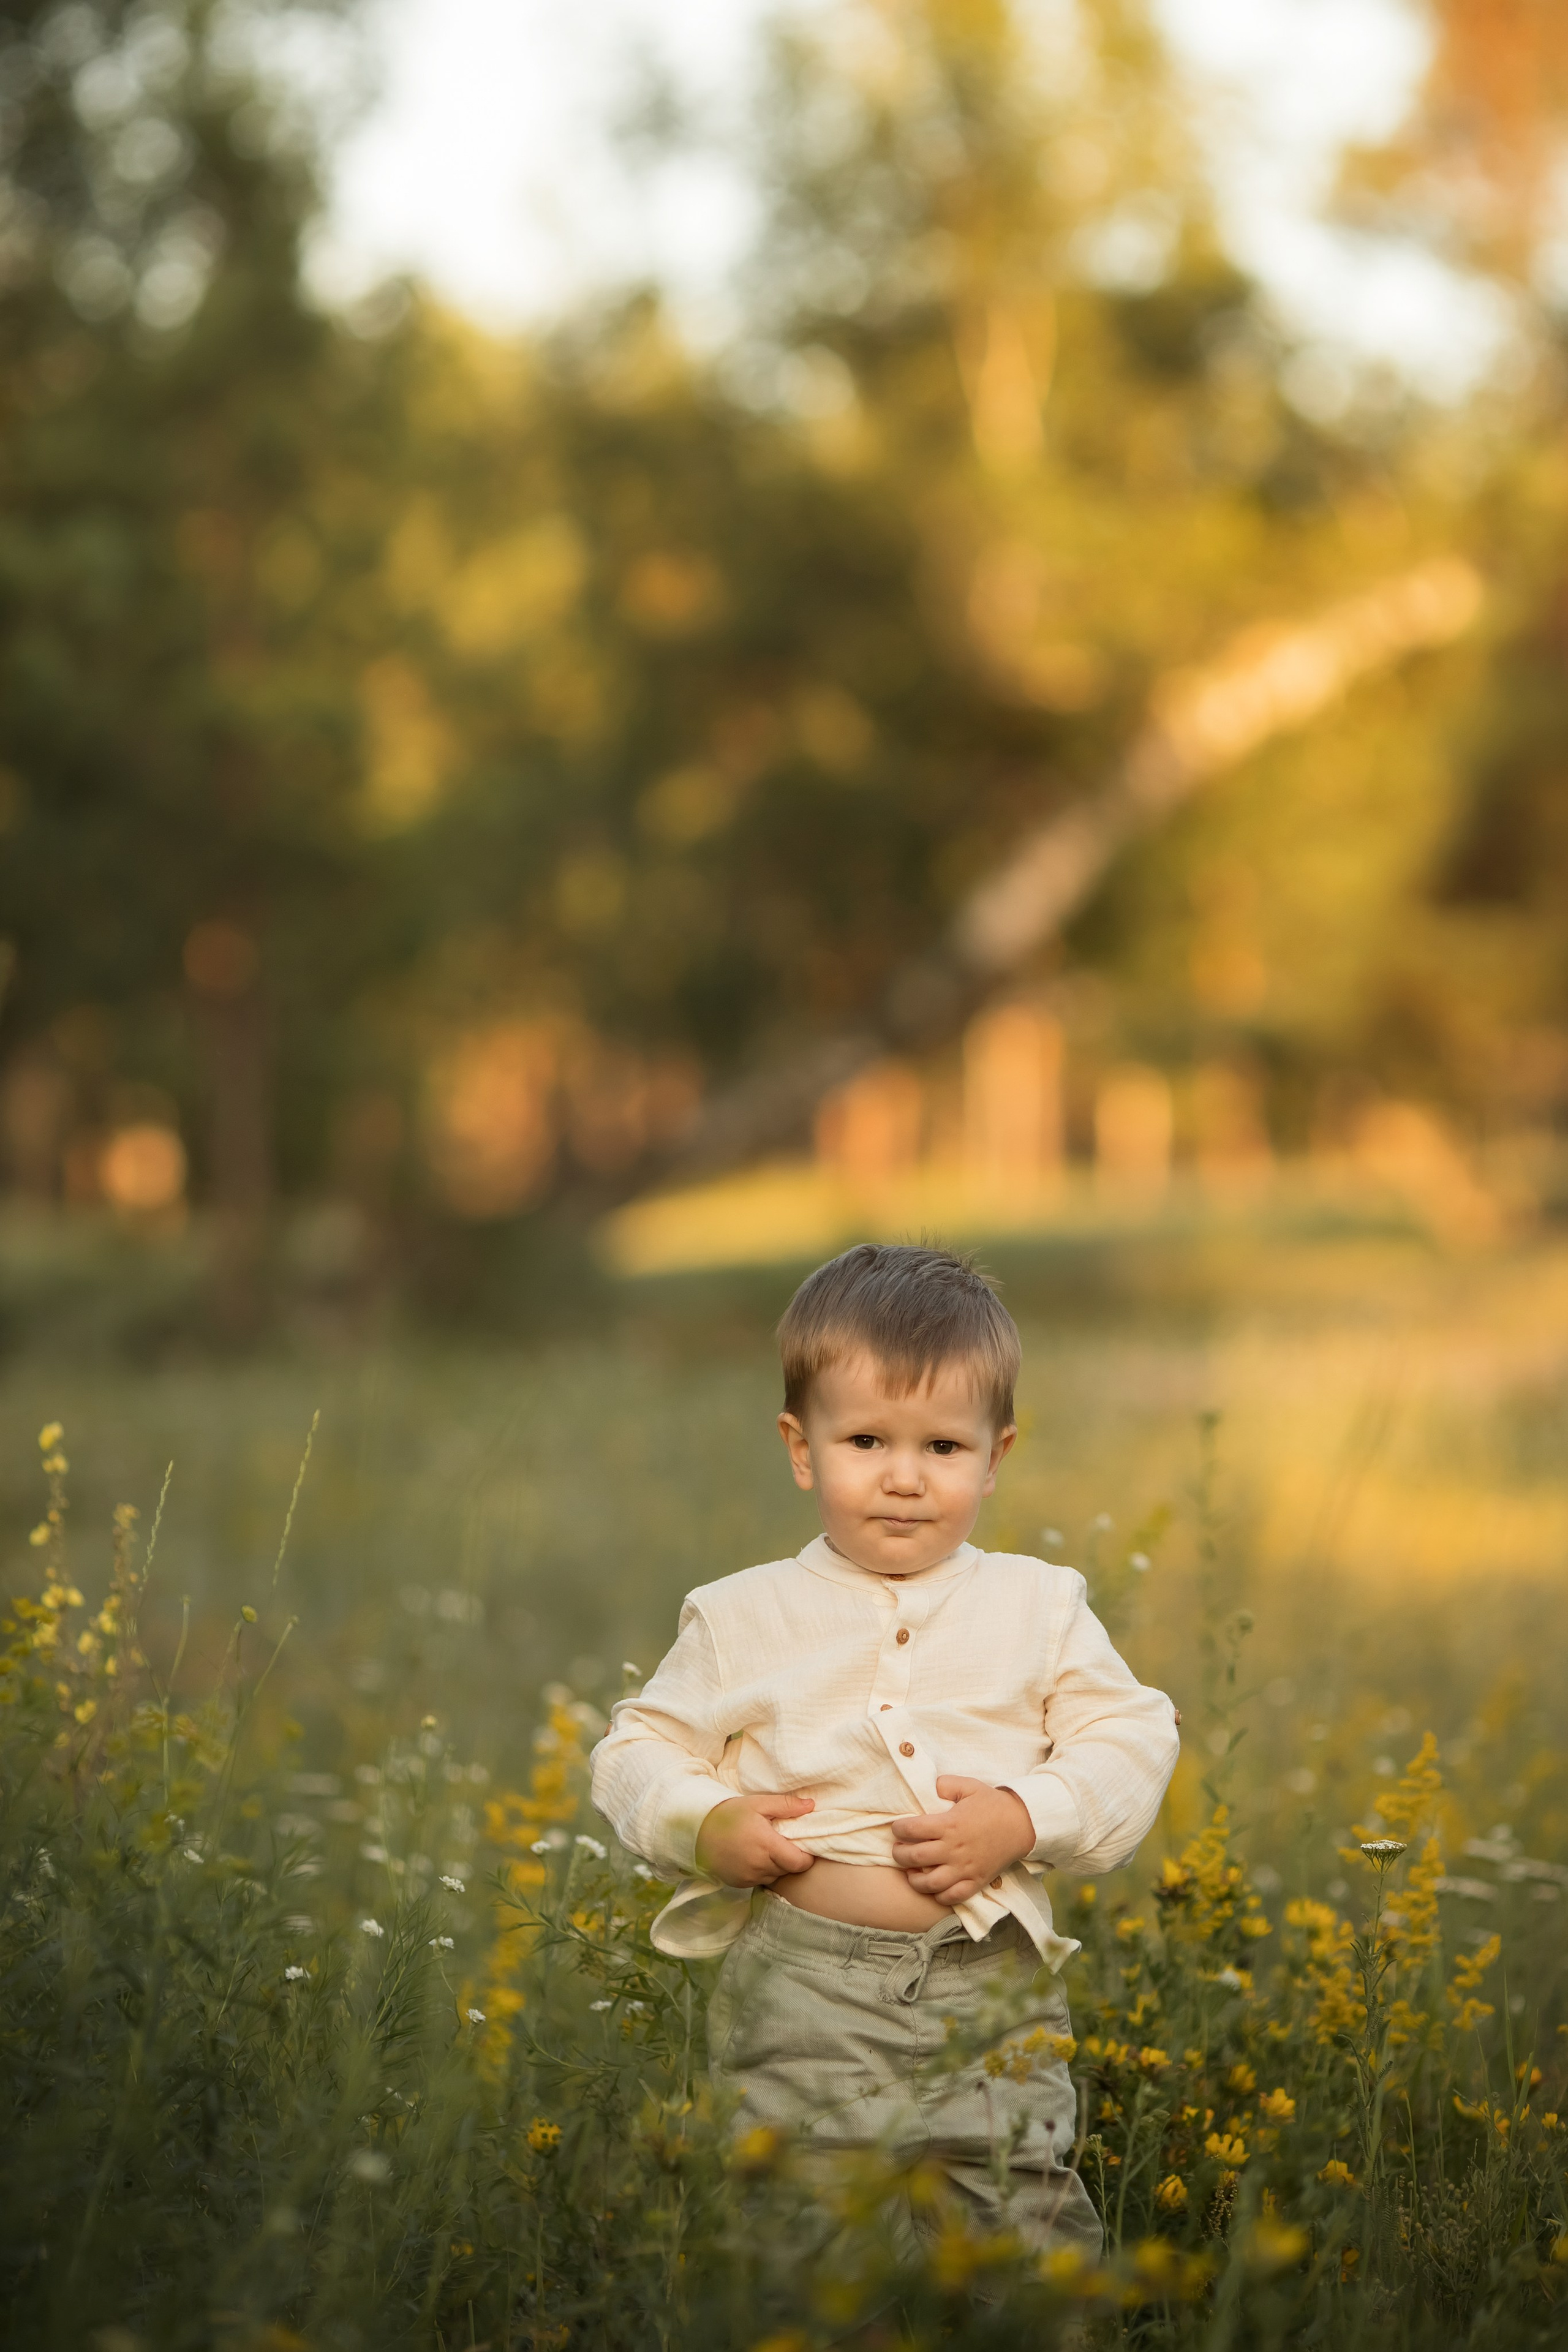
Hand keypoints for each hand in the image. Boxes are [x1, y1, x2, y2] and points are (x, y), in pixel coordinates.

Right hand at [696, 1791, 815, 1886]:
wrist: (697, 1830)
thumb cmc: (730, 1814)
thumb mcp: (758, 1803)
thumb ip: (786, 1805)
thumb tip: (811, 1805)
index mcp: (767, 1845)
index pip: (800, 1862)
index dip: (806, 1856)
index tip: (803, 1845)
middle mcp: (759, 1865)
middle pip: (788, 1869)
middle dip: (791, 1858)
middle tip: (782, 1841)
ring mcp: (749, 1877)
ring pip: (775, 1876)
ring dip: (777, 1865)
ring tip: (767, 1848)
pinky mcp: (740, 1883)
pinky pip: (760, 1880)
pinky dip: (763, 1871)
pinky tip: (754, 1856)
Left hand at [889, 1776, 1033, 1905]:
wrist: (1022, 1824)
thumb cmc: (993, 1804)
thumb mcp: (969, 1786)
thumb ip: (945, 1784)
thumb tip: (928, 1787)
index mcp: (950, 1824)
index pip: (912, 1830)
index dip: (898, 1829)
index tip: (897, 1828)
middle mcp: (954, 1849)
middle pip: (915, 1858)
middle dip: (899, 1854)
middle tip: (898, 1849)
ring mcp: (965, 1868)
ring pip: (930, 1883)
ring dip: (914, 1879)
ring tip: (911, 1871)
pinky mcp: (975, 1881)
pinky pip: (952, 1897)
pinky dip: (938, 1895)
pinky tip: (933, 1886)